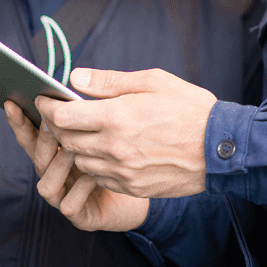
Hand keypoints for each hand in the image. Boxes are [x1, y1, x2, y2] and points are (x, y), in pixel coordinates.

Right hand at [5, 101, 148, 231]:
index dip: (20, 120)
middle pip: (37, 156)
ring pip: (46, 183)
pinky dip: (78, 191)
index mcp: (61, 148)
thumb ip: (96, 99)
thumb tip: (74, 77)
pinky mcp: (83, 215)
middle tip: (51, 122)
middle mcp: (59, 172)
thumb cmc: (135, 145)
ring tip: (72, 150)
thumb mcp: (117, 116)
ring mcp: (68, 195)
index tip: (12, 102)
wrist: (156, 185)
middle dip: (42, 138)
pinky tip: (93, 178)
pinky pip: (69, 205)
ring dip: (57, 165)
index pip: (33, 133)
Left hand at [35, 68, 215, 198]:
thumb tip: (74, 78)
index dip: (47, 107)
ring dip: (75, 145)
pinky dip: (94, 163)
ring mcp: (122, 171)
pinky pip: (99, 177)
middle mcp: (114, 147)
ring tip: (82, 130)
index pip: (62, 117)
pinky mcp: (132, 187)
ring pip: (80, 160)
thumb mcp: (152, 81)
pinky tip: (103, 149)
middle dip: (56, 126)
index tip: (44, 99)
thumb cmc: (189, 108)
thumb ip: (109, 82)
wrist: (221, 149)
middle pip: (66, 140)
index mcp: (116, 117)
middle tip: (59, 113)